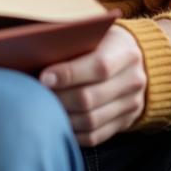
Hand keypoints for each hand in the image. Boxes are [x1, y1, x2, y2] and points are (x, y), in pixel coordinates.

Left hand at [39, 25, 146, 146]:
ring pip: (91, 120)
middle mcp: (133, 80)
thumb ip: (73, 43)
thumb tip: (35, 54)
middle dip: (58, 98)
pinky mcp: (125, 122)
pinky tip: (56, 121)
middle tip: (36, 94)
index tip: (44, 77)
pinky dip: (72, 132)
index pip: (98, 67)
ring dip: (62, 116)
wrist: (134, 61)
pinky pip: (95, 136)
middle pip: (90, 98)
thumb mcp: (94, 33)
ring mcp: (131, 104)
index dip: (69, 74)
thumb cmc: (101, 42)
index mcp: (124, 53)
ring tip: (42, 108)